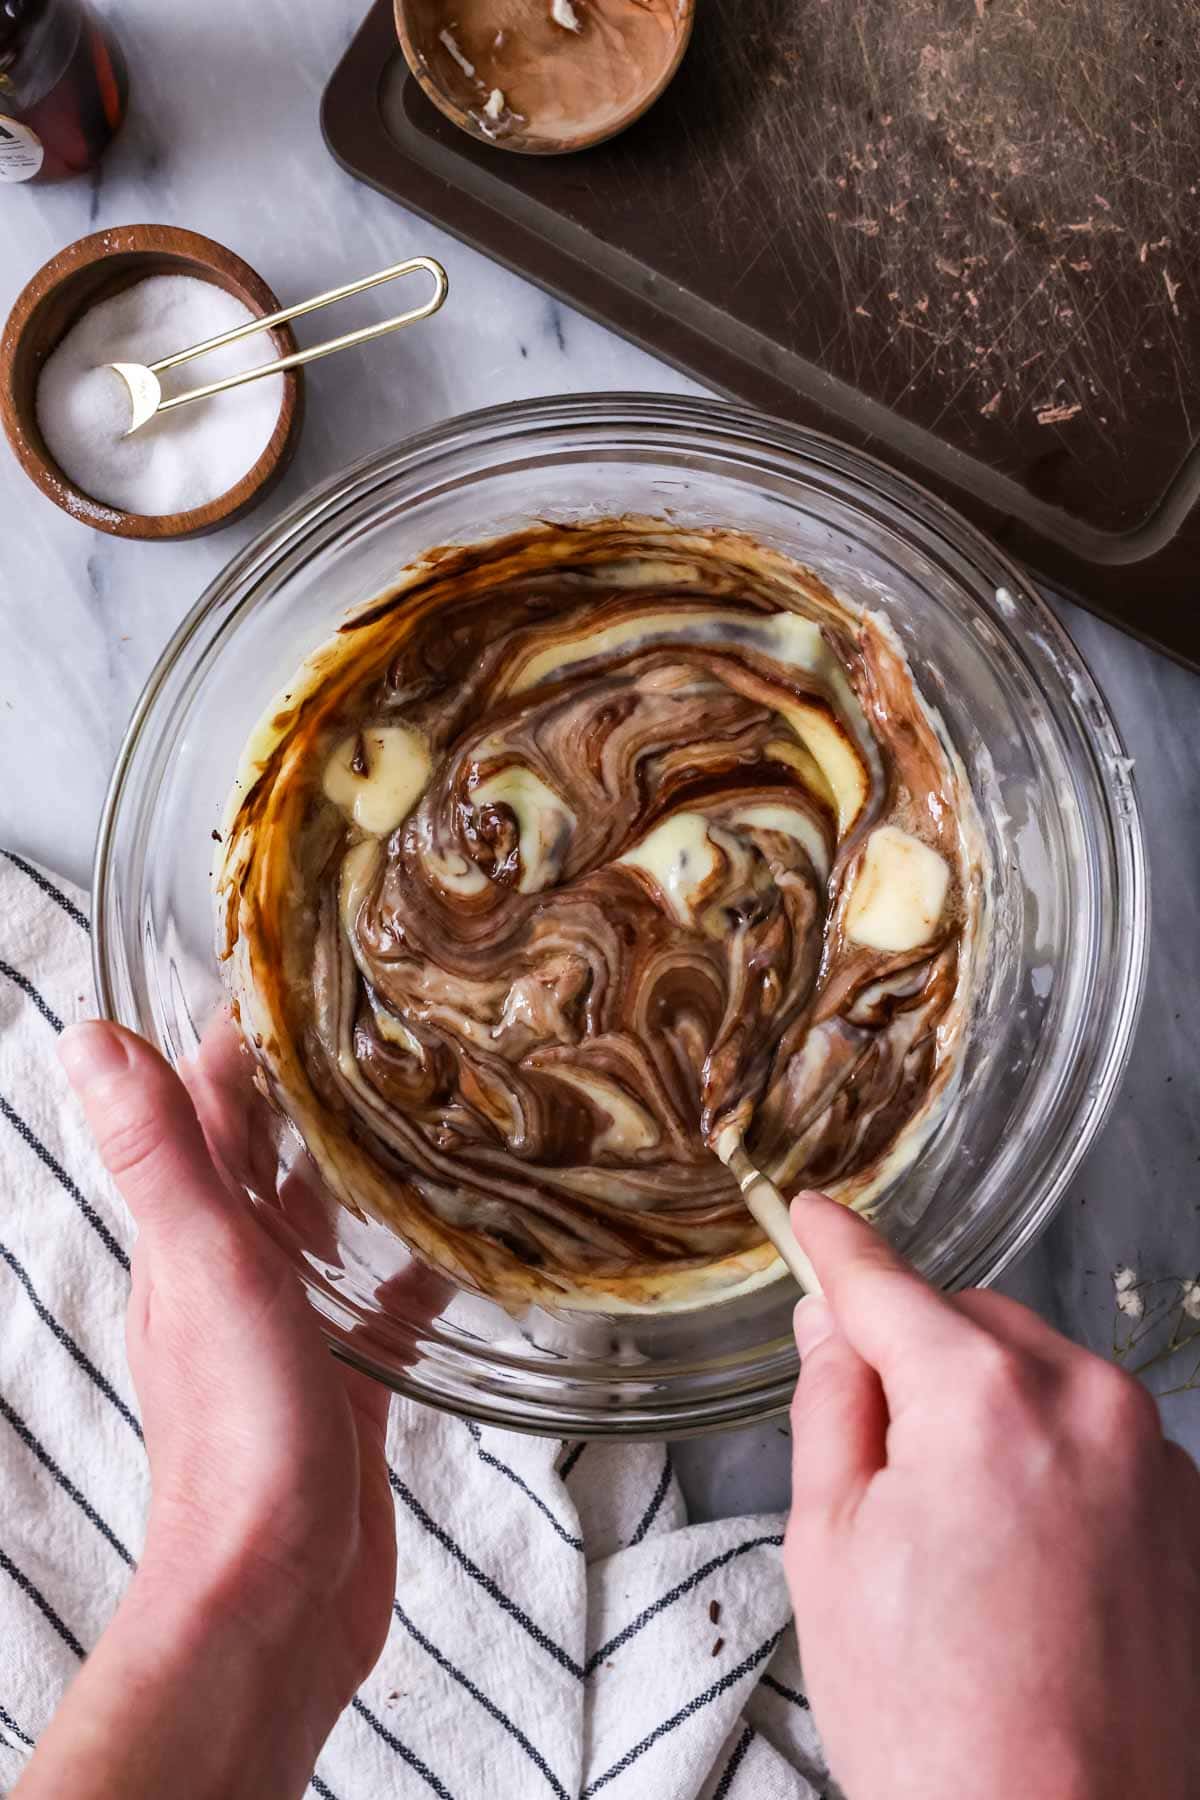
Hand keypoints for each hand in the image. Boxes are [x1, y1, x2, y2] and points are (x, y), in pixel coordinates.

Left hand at [17, 1021, 396, 1799]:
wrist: (274, 1596)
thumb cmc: (237, 1442)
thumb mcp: (206, 1272)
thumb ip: (158, 1157)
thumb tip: (87, 1041)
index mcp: (191, 1235)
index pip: (209, 1101)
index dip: (246, 1028)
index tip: (304, 960)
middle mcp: (232, 1271)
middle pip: (275, 1152)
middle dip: (324, 1086)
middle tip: (400, 1025)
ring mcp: (287, 1327)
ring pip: (330, 1220)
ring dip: (368, 1167)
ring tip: (438, 1110)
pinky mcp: (343, 1380)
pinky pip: (382, 1301)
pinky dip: (416, 1265)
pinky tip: (466, 1245)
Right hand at [784, 1189, 1199, 1799]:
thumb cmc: (936, 1724)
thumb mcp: (830, 1550)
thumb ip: (832, 1407)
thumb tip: (833, 1328)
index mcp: (984, 1400)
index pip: (888, 1287)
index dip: (837, 1250)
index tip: (813, 1218)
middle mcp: (1088, 1403)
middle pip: (971, 1323)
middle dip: (915, 1359)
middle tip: (873, 1459)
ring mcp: (1155, 1457)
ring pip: (1037, 1374)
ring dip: (985, 1407)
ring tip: (953, 1536)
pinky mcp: (1191, 1509)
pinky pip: (1094, 1432)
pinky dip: (1045, 1454)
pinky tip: (1018, 1555)